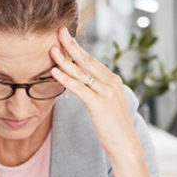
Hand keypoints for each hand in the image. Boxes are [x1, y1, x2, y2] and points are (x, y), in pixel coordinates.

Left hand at [49, 27, 158, 176]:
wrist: (125, 145)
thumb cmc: (114, 127)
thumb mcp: (107, 103)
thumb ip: (97, 91)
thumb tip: (83, 83)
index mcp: (113, 80)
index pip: (92, 60)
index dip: (78, 48)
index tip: (66, 37)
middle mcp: (111, 82)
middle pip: (86, 60)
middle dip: (71, 45)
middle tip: (59, 31)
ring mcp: (106, 92)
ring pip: (81, 72)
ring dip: (64, 60)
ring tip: (51, 49)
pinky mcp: (99, 104)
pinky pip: (79, 88)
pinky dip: (65, 78)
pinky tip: (54, 71)